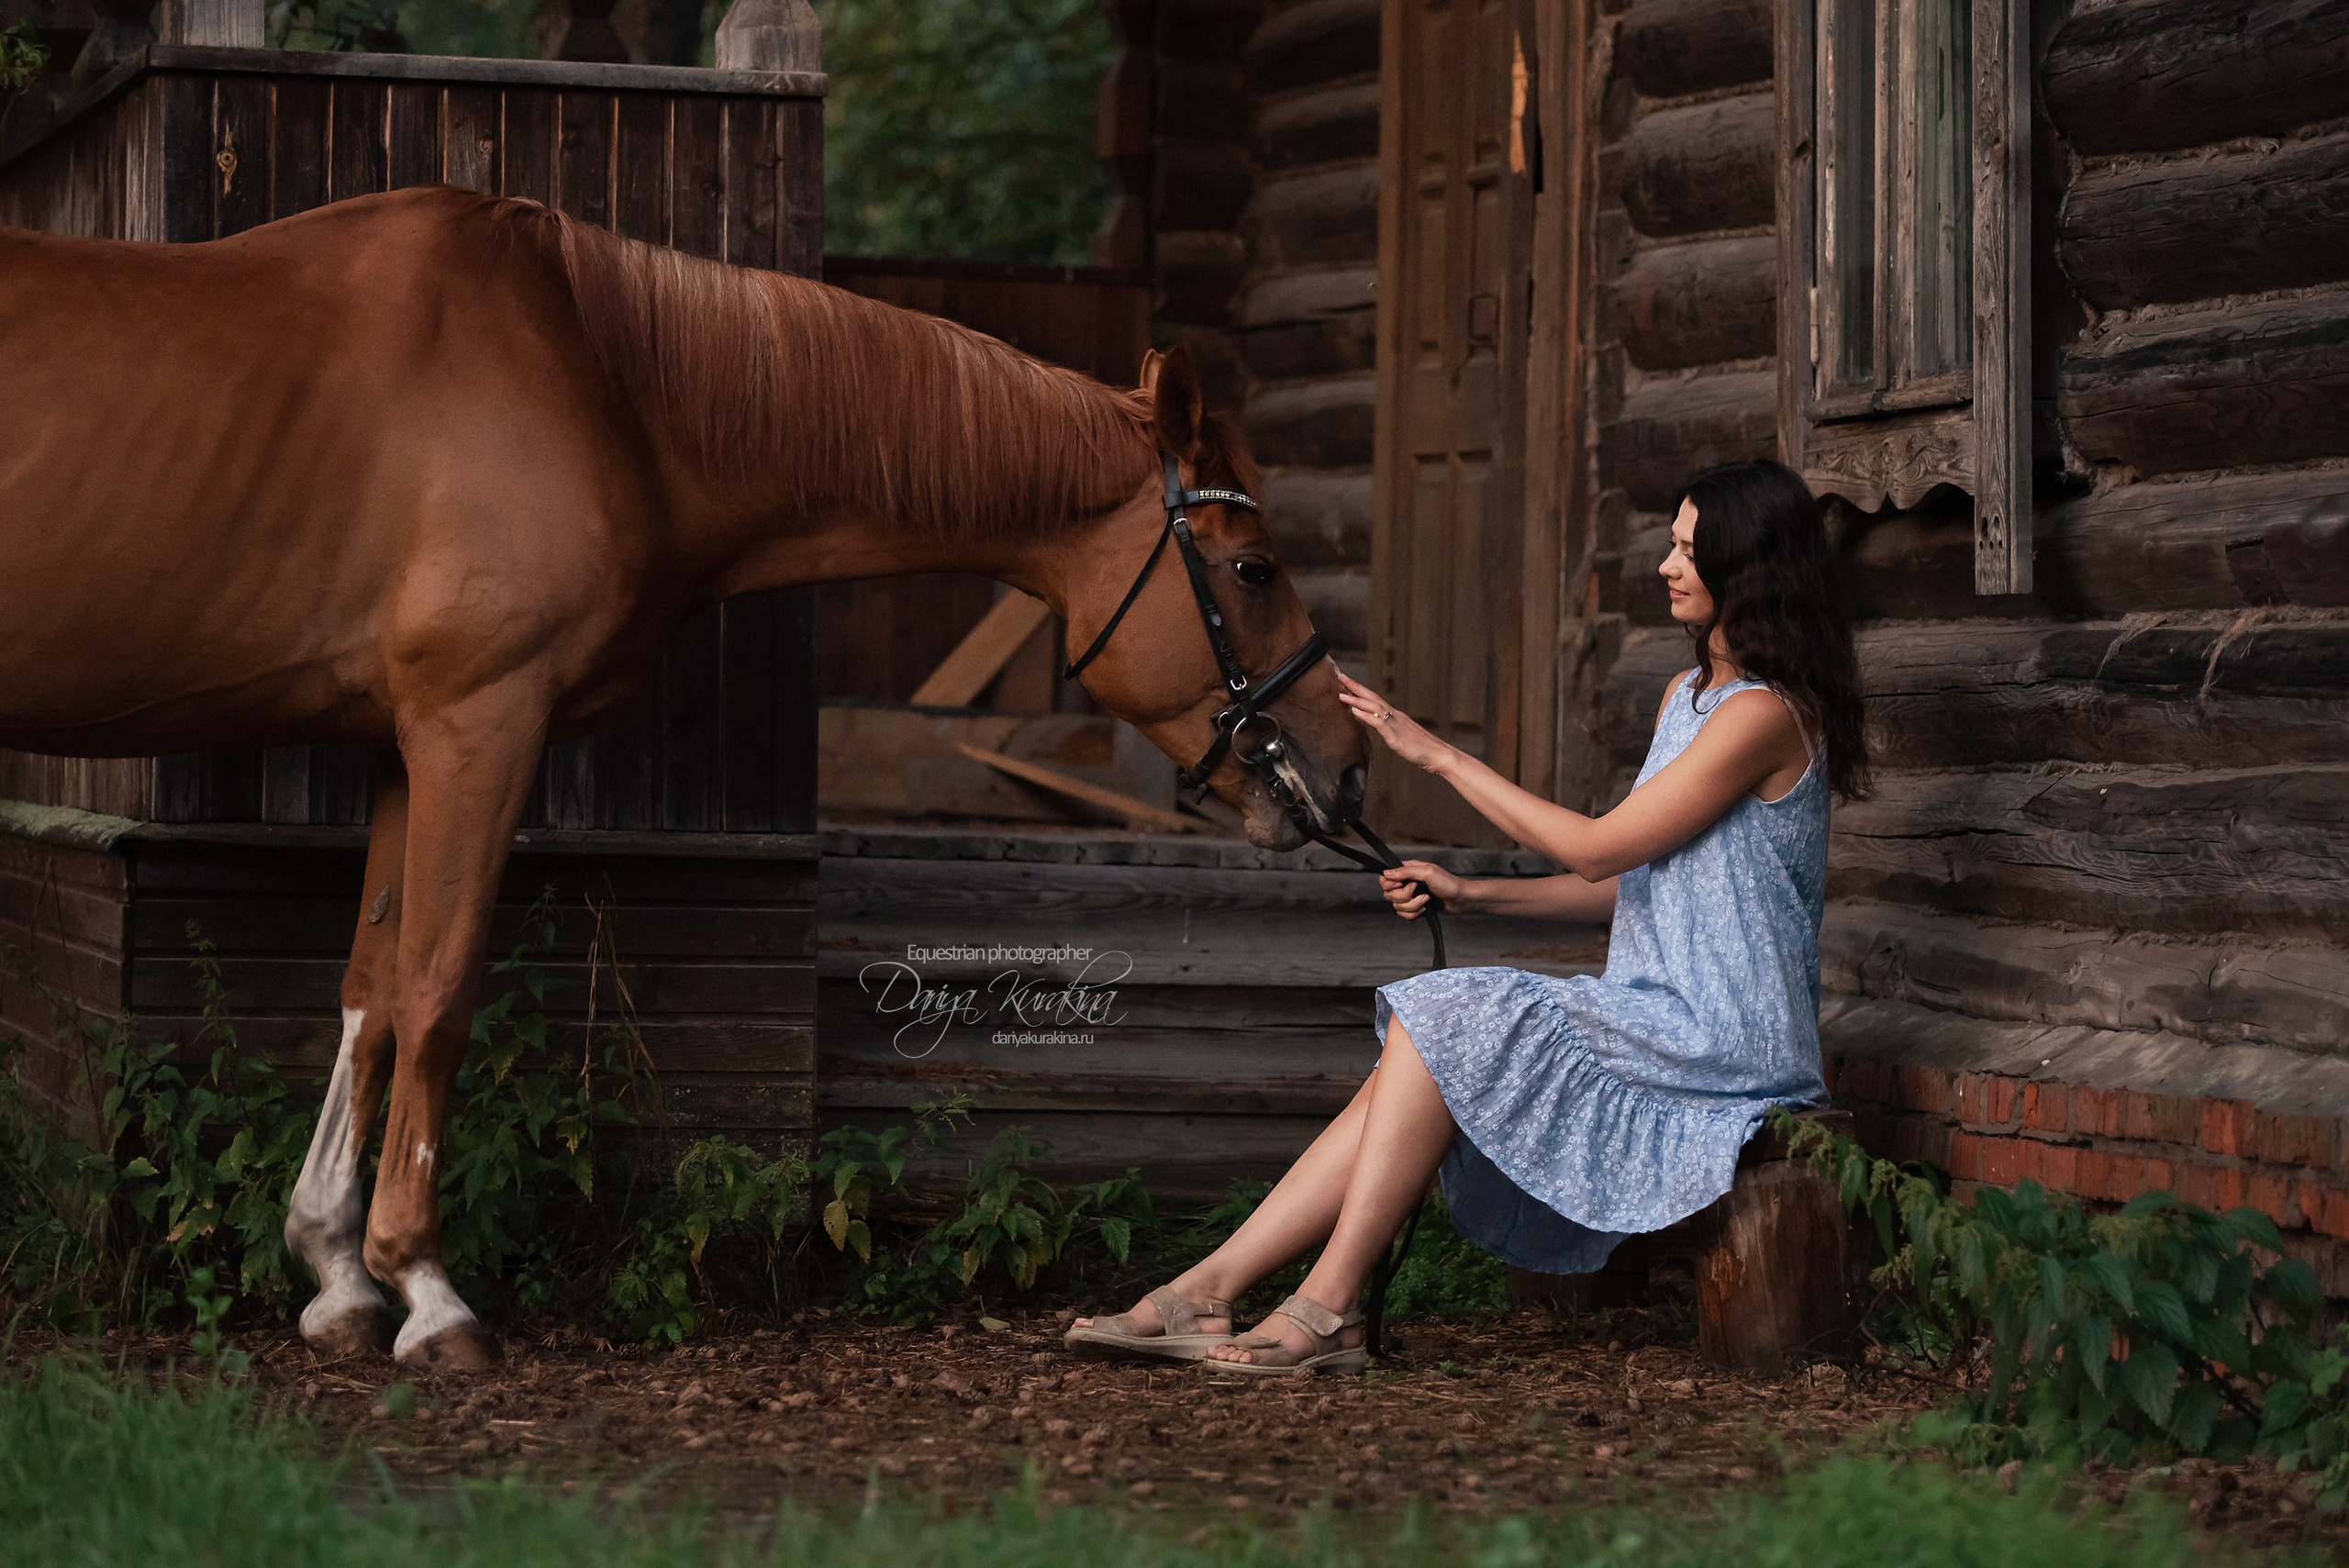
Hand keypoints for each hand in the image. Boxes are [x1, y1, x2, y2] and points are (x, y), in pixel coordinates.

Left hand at [1335, 670, 1452, 773]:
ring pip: (1373, 707)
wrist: (1439, 755)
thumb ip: (1393, 730)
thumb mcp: (1404, 737)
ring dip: (1356, 699)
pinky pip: (1378, 722)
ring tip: (1341, 693)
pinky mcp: (1395, 736)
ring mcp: (1395, 724)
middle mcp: (1395, 716)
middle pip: (1373, 697)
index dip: (1362, 691)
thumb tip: (1383, 728)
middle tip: (1341, 677)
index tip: (1349, 683)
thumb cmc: (1423, 749)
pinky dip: (1365, 715)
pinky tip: (1354, 710)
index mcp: (1396, 716)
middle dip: (1356, 687)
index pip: (1376, 699)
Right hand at [1380, 859, 1461, 919]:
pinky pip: (1404, 915)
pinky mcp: (1415, 907)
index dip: (1390, 884)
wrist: (1462, 900)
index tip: (1402, 885)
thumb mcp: (1427, 872)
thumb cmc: (1448, 883)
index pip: (1385, 878)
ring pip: (1397, 906)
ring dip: (1412, 906)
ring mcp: (1410, 897)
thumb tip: (1386, 873)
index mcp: (1407, 871)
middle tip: (1418, 891)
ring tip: (1426, 900)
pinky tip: (1425, 908)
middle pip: (1388, 894)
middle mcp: (1406, 883)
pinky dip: (1414, 914)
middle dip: (1404, 897)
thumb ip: (1405, 872)